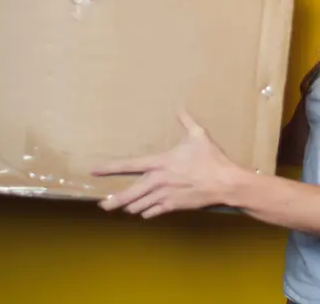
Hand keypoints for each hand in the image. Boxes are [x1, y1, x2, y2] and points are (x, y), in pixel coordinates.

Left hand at [90, 109, 244, 218]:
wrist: (224, 183)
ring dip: (130, 207)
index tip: (95, 171)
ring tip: (122, 208)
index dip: (109, 168)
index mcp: (160, 162)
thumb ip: (186, 121)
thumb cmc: (211, 159)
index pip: (129, 165)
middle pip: (129, 193)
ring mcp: (165, 195)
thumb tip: (180, 106)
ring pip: (139, 205)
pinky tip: (143, 213)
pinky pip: (154, 212)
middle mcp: (159, 180)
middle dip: (114, 200)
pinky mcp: (174, 206)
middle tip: (102, 205)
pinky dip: (147, 212)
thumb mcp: (198, 135)